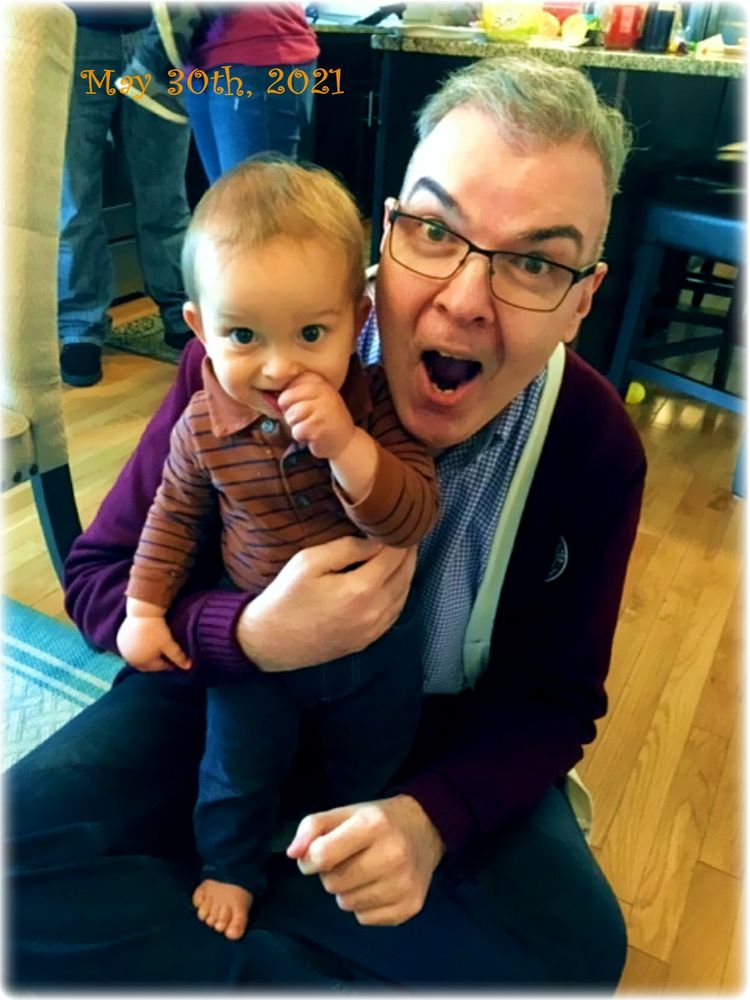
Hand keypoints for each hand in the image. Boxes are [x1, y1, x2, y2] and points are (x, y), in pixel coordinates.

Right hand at [116, 614, 191, 671]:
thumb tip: (188, 667)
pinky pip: (131, 648)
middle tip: (165, 654)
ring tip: (155, 648)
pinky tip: (145, 642)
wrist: (143, 612)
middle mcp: (129, 658)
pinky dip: (138, 648)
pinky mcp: (120, 639)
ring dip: (145, 655)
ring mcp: (123, 649)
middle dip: (155, 662)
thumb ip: (178, 657)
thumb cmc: (157, 630)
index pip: (157, 667)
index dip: (167, 664)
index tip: (174, 659)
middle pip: (146, 664)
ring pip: (137, 656)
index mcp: (141, 662)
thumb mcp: (169, 644)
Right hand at [236, 536, 415, 671]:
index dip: (401, 537)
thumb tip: (377, 540)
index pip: (395, 556)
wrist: (269, 642)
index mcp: (361, 590)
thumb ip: (347, 547)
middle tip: (406, 533)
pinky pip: (395, 612)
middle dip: (408, 552)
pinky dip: (400, 593)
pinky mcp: (368, 640)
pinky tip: (393, 581)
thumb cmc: (285, 598)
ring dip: (406, 572)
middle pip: (406, 575)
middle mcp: (374, 612)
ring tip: (402, 553)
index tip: (400, 523)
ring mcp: (373, 630)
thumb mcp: (309, 561)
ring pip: (404, 595)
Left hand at [278, 371, 354, 459]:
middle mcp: (322, 390)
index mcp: (318, 380)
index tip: (304, 405)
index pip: (288, 385)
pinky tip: (314, 435)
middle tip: (307, 417)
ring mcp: (322, 408)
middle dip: (290, 413)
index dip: (290, 400)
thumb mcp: (312, 398)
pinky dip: (302, 436)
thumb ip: (294, 391)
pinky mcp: (319, 426)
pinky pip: (297, 431)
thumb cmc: (323, 418)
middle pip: (285, 399)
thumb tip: (268, 389)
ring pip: (290, 416)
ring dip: (297, 425)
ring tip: (311, 426)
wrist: (345, 440)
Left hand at [286, 795, 445, 925]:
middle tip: (347, 860)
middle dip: (331, 873)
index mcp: (373, 825)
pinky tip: (377, 885)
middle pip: (333, 883)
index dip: (310, 859)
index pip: (322, 855)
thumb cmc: (377, 820)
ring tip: (363, 871)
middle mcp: (392, 855)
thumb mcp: (344, 812)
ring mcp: (404, 884)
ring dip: (347, 890)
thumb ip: (312, 827)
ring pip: (347, 904)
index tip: (317, 854)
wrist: (425, 828)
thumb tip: (293, 854)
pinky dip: (364, 906)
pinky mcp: (410, 906)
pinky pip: (365, 919)